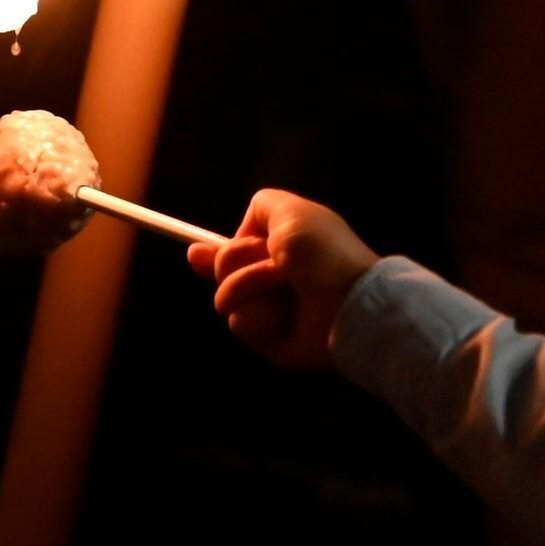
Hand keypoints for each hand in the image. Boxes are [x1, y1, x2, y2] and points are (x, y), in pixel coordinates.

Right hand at [188, 188, 377, 370]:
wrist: (348, 304)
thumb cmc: (322, 253)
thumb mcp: (291, 212)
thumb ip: (261, 206)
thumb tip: (234, 230)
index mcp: (278, 246)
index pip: (233, 247)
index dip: (216, 251)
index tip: (196, 251)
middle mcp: (269, 276)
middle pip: (222, 267)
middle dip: (241, 262)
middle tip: (276, 266)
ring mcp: (267, 308)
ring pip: (225, 297)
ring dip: (252, 289)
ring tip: (286, 294)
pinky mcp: (267, 338)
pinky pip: (241, 323)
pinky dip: (260, 317)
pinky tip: (284, 318)